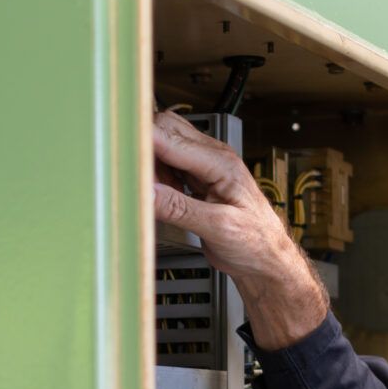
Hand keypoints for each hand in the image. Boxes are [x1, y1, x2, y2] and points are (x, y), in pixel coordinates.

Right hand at [151, 111, 328, 347]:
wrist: (266, 259)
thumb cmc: (256, 243)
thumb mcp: (217, 228)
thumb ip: (180, 209)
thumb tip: (146, 192)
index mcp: (221, 163)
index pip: (173, 139)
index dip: (144, 142)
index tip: (121, 153)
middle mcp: (213, 157)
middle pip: (166, 129)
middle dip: (145, 149)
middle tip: (138, 180)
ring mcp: (205, 165)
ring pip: (165, 143)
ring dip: (151, 163)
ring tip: (156, 194)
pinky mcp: (197, 178)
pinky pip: (169, 163)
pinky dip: (157, 175)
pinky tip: (162, 196)